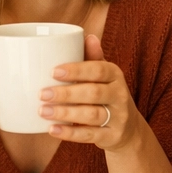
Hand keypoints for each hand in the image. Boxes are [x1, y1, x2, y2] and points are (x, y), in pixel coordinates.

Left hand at [40, 36, 144, 151]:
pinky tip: (52, 129)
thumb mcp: (104, 76)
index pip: (99, 69)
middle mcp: (120, 95)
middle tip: (42, 93)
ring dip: (65, 113)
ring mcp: (118, 117)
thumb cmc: (108, 95)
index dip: (77, 70)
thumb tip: (88, 36)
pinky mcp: (112, 136)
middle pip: (93, 93)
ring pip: (91, 115)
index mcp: (116, 75)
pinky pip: (90, 135)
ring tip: (43, 111)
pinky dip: (70, 133)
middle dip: (67, 93)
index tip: (53, 71)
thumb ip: (94, 58)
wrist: (129, 129)